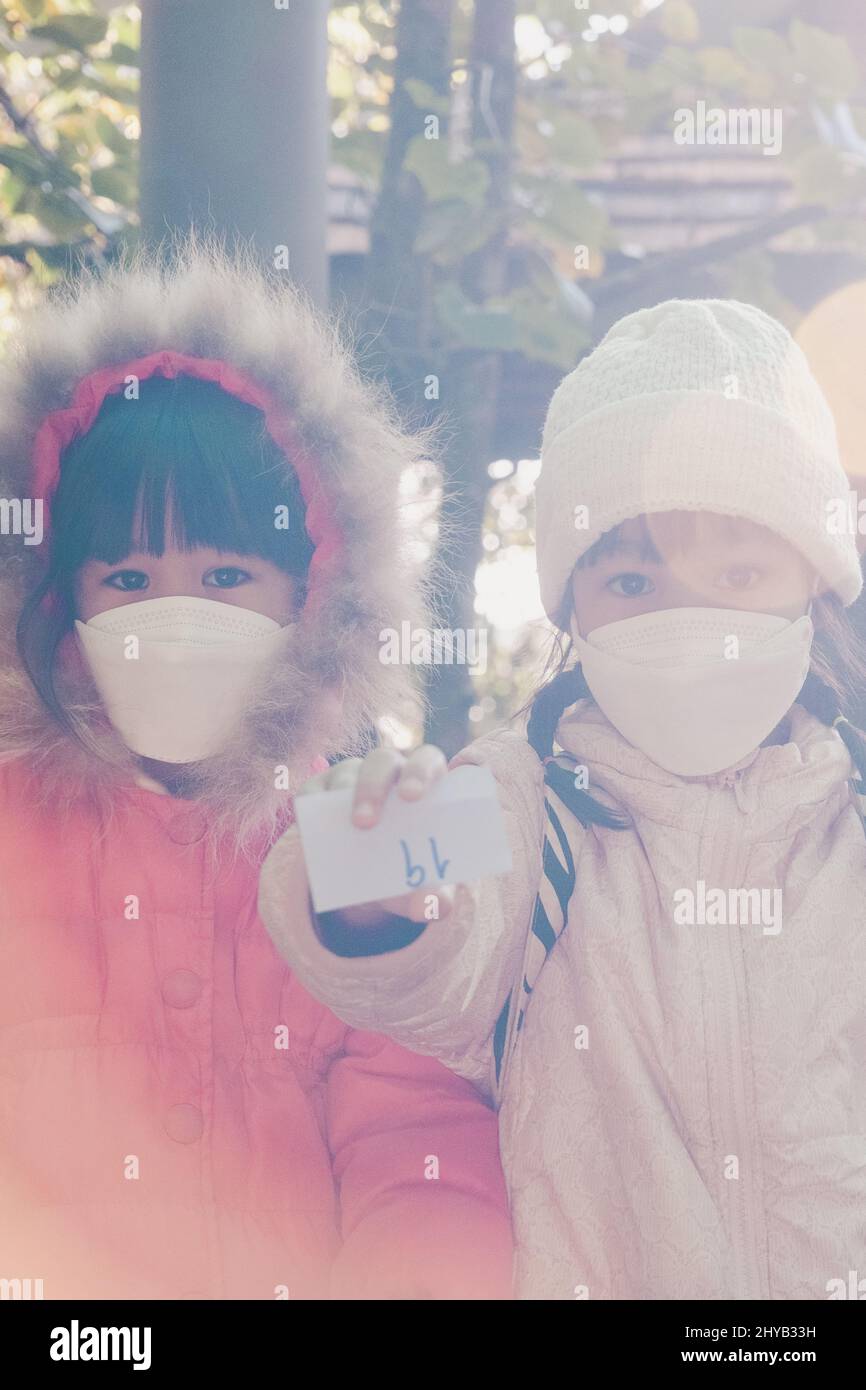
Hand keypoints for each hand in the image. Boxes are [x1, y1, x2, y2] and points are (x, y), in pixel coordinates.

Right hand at [296, 746, 454, 926]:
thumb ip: (435, 896)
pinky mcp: (319, 790)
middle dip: (373, 788)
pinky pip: (311, 791)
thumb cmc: (408, 868)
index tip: (412, 796)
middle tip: (366, 823)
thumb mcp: (423, 886)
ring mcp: (352, 776)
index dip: (420, 772)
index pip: (426, 760)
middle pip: (382, 761)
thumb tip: (434, 906)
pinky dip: (310, 805)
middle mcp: (389, 771)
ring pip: (346, 772)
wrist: (370, 881)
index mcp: (425, 783)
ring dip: (344, 797)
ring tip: (347, 830)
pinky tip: (311, 827)